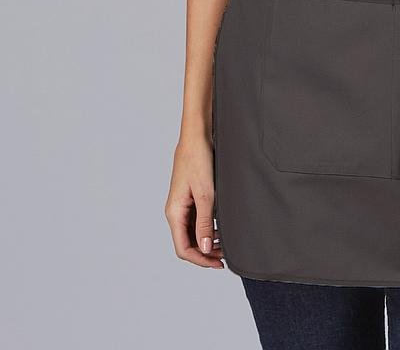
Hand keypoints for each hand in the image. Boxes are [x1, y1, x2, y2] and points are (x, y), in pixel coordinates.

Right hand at [165, 135, 224, 267]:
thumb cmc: (199, 161)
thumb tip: (205, 248)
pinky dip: (208, 229)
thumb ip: (204, 223)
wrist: (198, 137)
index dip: (200, 259)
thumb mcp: (205, 194)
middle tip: (225, 257)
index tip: (218, 263)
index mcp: (174, 213)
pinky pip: (196, 220)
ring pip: (193, 232)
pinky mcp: (190, 198)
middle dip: (205, 253)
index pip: (183, 248)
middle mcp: (176, 211)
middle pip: (187, 243)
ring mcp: (183, 205)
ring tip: (225, 245)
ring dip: (207, 241)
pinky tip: (221, 229)